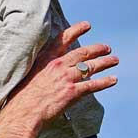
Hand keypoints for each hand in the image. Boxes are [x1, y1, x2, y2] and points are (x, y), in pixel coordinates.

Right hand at [0, 22, 116, 137]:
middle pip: (83, 53)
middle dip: (97, 49)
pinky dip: (105, 82)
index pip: (63, 39)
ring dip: (105, 62)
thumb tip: (56, 68)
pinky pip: (93, 84)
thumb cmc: (23, 96)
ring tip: (114, 60)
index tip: (87, 25)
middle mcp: (58, 65)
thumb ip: (44, 67)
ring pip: (91, 67)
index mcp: (46, 59)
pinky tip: (113, 80)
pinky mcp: (73, 92)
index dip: (76, 30)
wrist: (23, 112)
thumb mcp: (30, 73)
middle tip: (107, 47)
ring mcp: (66, 78)